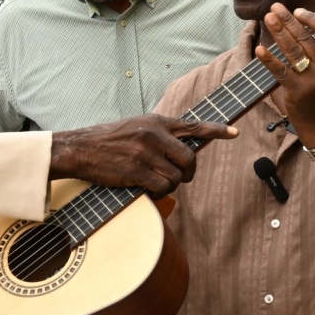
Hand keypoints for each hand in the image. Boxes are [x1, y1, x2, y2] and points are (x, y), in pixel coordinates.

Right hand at [50, 114, 236, 196]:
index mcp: (156, 122)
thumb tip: (184, 150)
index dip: (217, 130)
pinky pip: (161, 187)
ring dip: (168, 184)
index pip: (193, 125)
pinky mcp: (136, 171)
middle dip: (188, 172)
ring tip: (152, 180)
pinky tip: (145, 188)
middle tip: (181, 177)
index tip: (234, 133)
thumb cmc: (109, 140)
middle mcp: (154, 135)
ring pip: (176, 177)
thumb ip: (161, 134)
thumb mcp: (137, 127)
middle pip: (189, 159)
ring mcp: (145, 153)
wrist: (80, 149)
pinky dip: (157, 192)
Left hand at [255, 4, 314, 144]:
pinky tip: (260, 49)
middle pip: (305, 38)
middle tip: (274, 8)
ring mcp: (314, 79)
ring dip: (278, 32)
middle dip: (288, 21)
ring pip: (292, 50)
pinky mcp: (298, 91)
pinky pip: (280, 71)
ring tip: (268, 19)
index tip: (297, 11)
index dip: (312, 19)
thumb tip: (295, 25)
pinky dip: (269, 59)